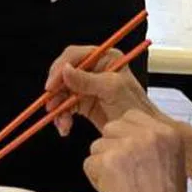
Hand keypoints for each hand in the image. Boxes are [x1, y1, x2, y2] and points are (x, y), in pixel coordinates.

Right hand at [44, 45, 165, 135]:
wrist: (141, 136)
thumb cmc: (136, 109)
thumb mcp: (111, 90)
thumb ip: (87, 80)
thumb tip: (65, 70)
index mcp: (105, 58)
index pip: (75, 55)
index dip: (60, 68)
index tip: (51, 85)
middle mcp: (95, 69)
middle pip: (65, 73)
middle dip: (56, 91)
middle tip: (50, 105)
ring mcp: (88, 86)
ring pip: (63, 92)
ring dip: (58, 108)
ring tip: (61, 123)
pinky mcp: (84, 102)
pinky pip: (66, 106)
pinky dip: (62, 117)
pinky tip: (64, 127)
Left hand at [84, 110, 191, 191]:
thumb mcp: (168, 163)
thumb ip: (149, 146)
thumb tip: (125, 139)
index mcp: (167, 132)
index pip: (130, 117)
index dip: (124, 137)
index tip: (130, 157)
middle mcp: (148, 134)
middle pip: (110, 129)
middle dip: (112, 150)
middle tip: (125, 175)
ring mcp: (127, 146)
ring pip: (97, 146)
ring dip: (103, 166)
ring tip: (122, 188)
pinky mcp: (109, 161)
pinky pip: (89, 164)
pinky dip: (96, 180)